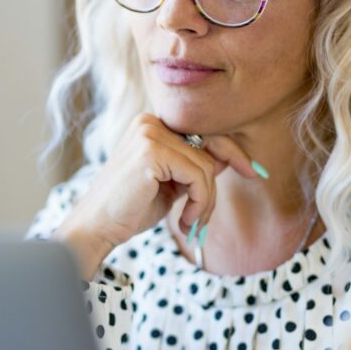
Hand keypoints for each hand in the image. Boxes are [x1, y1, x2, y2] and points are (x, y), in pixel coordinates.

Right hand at [53, 114, 257, 278]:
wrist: (97, 227)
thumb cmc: (130, 209)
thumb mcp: (171, 185)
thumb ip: (194, 168)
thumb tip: (228, 158)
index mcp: (152, 125)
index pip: (204, 132)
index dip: (231, 151)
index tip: (253, 171)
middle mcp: (150, 122)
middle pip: (211, 143)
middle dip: (225, 175)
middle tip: (225, 205)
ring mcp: (150, 133)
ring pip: (207, 166)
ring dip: (206, 202)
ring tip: (190, 222)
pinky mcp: (152, 151)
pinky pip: (199, 177)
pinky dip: (200, 203)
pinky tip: (184, 219)